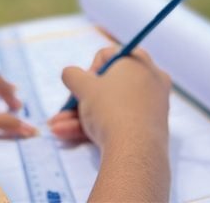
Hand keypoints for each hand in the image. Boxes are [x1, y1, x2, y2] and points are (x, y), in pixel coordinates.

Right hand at [47, 45, 170, 149]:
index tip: (80, 87)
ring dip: (80, 116)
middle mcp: (150, 79)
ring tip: (57, 128)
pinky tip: (69, 135)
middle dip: (78, 100)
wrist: (135, 151)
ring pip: (110, 105)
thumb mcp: (83, 87)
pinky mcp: (150, 127)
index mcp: (138, 61)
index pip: (106, 57)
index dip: (88, 71)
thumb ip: (72, 75)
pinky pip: (120, 120)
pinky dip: (96, 126)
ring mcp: (152, 104)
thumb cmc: (109, 109)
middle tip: (62, 112)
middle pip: (106, 85)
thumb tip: (71, 73)